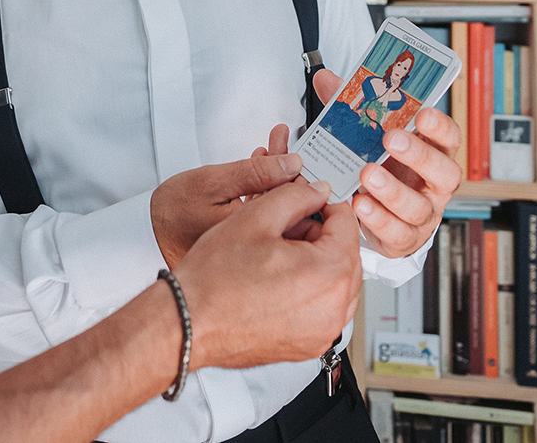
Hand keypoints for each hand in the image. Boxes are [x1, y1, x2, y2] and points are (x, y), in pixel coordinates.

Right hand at [150, 152, 301, 267]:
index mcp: (260, 237)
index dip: (299, 170)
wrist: (147, 237)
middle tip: (279, 142)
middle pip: (294, 207)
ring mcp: (257, 254)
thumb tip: (294, 164)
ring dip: (278, 176)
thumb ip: (256, 173)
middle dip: (288, 170)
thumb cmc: (174, 214)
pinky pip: (268, 219)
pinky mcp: (249, 252)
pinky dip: (266, 192)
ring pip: (282, 211)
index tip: (294, 146)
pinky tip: (259, 171)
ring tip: (268, 148)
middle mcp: (264, 252)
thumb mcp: (214, 182)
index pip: (299, 203)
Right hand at [173, 179, 362, 371]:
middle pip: (347, 255)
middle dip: (323, 234)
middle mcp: (333, 310)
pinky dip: (311, 289)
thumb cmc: (214, 280)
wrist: (188, 321)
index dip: (326, 204)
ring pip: (338, 283)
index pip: (347, 224)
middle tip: (289, 224)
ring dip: (318, 262)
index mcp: (329, 274)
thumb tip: (318, 192)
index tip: (309, 200)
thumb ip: (297, 196)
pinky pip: (324, 308)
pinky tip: (278, 278)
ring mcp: (322, 332)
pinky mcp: (309, 345)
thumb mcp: (256, 217)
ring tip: (280, 252)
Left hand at [313, 68, 462, 258]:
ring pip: (418, 206)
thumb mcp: (370, 137)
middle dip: (418, 155)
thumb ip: (353, 108)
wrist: (382, 214)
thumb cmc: (383, 167)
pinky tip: (360, 205)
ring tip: (368, 175)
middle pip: (443, 172)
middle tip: (391, 139)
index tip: (422, 113)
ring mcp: (424, 213)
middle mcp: (435, 184)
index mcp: (433, 152)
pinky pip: (397, 232)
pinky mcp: (406, 238)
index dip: (439, 126)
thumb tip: (325, 79)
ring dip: (393, 191)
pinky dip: (378, 219)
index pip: (449, 137)